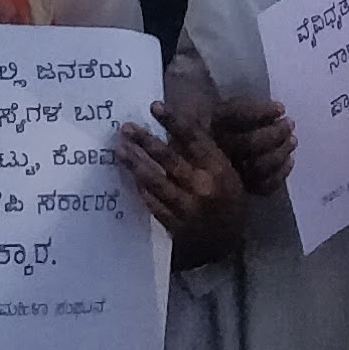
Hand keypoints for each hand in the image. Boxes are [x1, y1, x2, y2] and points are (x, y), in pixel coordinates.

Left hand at [117, 113, 246, 268]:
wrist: (227, 244)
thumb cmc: (228, 200)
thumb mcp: (226, 172)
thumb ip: (204, 152)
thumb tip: (175, 127)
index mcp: (219, 170)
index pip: (194, 140)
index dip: (174, 121)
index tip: (155, 106)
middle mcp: (203, 187)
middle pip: (170, 158)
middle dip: (146, 141)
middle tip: (127, 127)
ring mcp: (187, 208)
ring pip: (156, 181)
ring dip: (136, 163)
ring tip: (120, 149)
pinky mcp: (175, 225)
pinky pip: (153, 203)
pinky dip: (141, 188)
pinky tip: (130, 176)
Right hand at [205, 92, 296, 200]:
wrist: (193, 159)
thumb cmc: (216, 125)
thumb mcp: (221, 109)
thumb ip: (242, 108)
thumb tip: (277, 110)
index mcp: (208, 123)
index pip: (235, 115)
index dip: (261, 111)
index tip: (280, 108)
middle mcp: (214, 149)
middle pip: (249, 143)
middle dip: (275, 133)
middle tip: (289, 124)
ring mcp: (226, 173)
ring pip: (257, 166)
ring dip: (280, 153)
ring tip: (292, 139)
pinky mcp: (237, 189)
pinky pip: (262, 186)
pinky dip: (280, 174)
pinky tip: (289, 160)